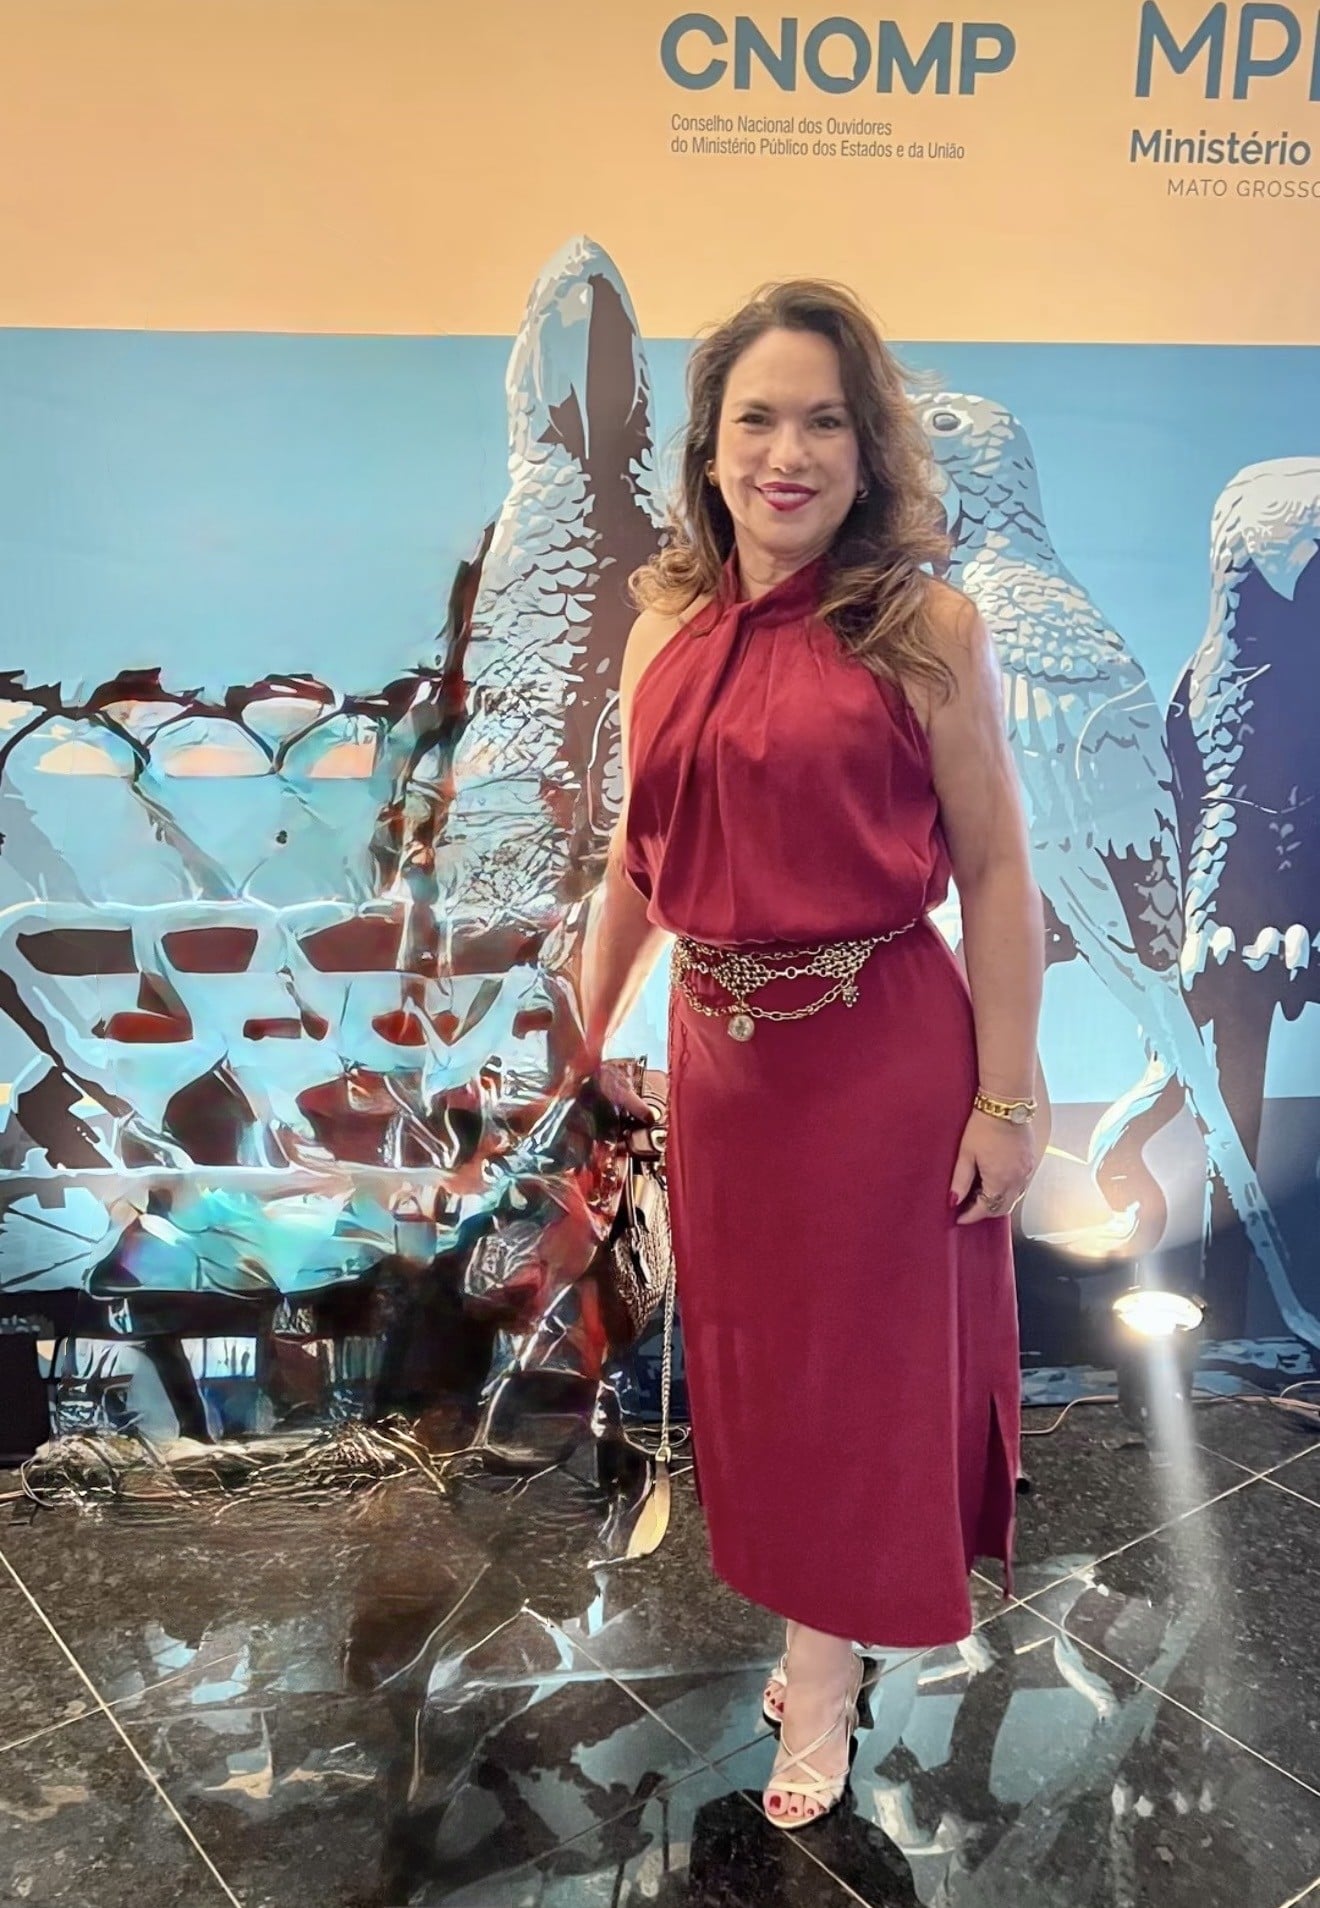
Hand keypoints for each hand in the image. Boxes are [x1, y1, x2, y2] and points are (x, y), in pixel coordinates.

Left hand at [950, 1109, 1035, 1225]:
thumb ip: (960, 1180)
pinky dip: (1008, 1190)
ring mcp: (1027, 1171)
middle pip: (1002, 1208)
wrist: (1006, 1105)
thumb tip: (953, 1201)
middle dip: (985, 1212)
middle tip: (968, 1208)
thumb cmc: (984, 1126)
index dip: (971, 1216)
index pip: (986, 1210)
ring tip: (979, 1195)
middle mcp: (1017, 1180)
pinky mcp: (1031, 1162)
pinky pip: (1021, 1185)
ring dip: (998, 1201)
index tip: (960, 1218)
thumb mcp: (966, 1154)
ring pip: (1014, 1198)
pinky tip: (995, 1182)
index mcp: (1000, 1180)